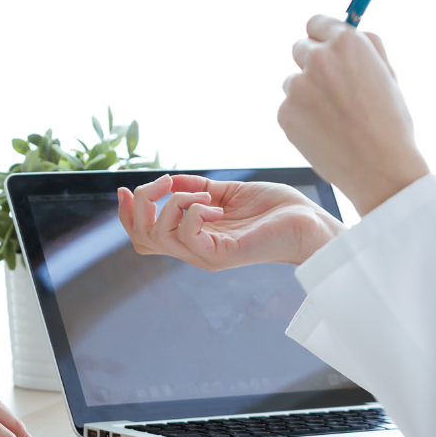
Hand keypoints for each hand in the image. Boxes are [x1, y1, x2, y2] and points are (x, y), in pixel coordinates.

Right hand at [118, 174, 343, 268]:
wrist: (311, 222)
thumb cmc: (276, 209)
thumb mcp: (228, 192)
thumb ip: (197, 189)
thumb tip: (169, 181)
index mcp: (194, 237)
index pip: (143, 236)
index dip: (126, 214)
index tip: (124, 189)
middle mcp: (194, 250)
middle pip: (141, 236)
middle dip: (140, 203)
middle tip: (165, 183)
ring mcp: (205, 255)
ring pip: (157, 233)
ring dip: (171, 202)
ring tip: (201, 192)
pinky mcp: (221, 255)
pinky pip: (187, 233)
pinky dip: (194, 210)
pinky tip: (218, 206)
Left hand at [280, 15, 427, 214]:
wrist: (381, 169)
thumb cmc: (390, 121)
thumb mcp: (388, 73)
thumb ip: (366, 45)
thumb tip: (347, 27)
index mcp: (347, 44)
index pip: (316, 23)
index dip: (321, 36)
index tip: (323, 45)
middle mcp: (318, 59)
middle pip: (300, 48)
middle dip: (312, 63)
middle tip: (332, 88)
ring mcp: (298, 87)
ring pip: (293, 81)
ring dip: (307, 93)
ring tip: (336, 118)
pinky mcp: (285, 113)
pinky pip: (289, 108)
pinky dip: (302, 118)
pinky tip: (325, 133)